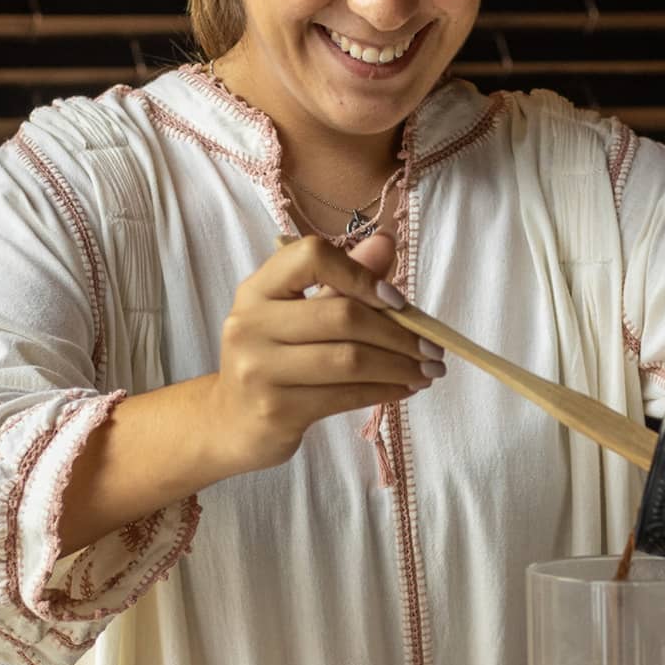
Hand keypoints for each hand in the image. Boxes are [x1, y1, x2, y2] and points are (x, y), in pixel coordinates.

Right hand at [205, 233, 445, 473]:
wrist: (232, 420)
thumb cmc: (274, 359)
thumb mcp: (298, 313)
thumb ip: (341, 278)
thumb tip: (385, 243)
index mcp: (257, 290)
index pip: (312, 256)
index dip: (361, 273)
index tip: (397, 300)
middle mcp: (250, 324)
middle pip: (342, 316)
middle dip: (399, 333)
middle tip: (432, 348)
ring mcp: (259, 369)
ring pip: (349, 360)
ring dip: (399, 366)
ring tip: (427, 372)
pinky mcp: (276, 409)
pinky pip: (345, 395)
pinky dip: (384, 391)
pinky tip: (404, 389)